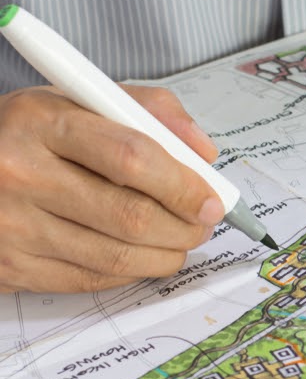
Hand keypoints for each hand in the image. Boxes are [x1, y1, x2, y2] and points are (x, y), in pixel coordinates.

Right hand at [0, 85, 222, 292]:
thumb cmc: (30, 133)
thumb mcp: (80, 99)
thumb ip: (148, 110)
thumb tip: (203, 152)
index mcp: (43, 121)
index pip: (133, 158)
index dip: (184, 185)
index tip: (212, 199)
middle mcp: (20, 173)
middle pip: (130, 215)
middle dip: (183, 227)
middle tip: (203, 224)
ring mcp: (11, 225)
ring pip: (116, 256)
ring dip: (166, 255)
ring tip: (182, 242)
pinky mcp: (9, 266)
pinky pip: (90, 279)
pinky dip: (131, 272)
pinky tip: (143, 256)